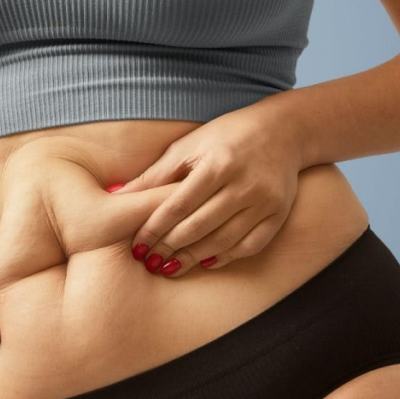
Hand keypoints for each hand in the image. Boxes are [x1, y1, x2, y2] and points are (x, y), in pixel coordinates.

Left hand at [108, 101, 303, 277]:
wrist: (284, 130)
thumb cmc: (226, 136)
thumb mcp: (189, 146)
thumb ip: (154, 175)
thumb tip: (114, 196)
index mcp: (218, 163)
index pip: (179, 205)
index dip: (155, 229)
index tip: (137, 246)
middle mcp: (244, 184)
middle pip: (200, 226)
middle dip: (170, 248)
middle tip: (149, 262)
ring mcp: (265, 201)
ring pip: (224, 241)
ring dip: (193, 258)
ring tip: (170, 267)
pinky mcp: (279, 213)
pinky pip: (251, 246)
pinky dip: (226, 257)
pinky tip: (205, 262)